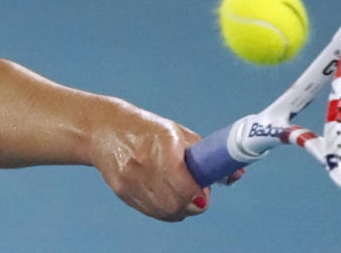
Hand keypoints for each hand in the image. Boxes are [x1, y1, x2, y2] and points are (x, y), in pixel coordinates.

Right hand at [89, 101, 210, 221]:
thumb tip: (236, 175)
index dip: (200, 193)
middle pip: (177, 203)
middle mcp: (145, 163)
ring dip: (179, 207)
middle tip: (196, 192)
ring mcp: (131, 179)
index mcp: (164, 145)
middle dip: (192, 203)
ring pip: (165, 211)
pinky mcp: (121, 191)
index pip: (186, 186)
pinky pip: (151, 211)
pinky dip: (163, 208)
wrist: (104, 129)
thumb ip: (206, 156)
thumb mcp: (178, 134)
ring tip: (179, 192)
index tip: (205, 190)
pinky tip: (164, 194)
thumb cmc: (147, 130)